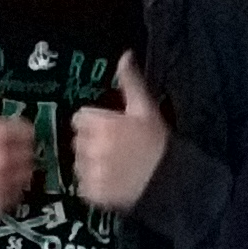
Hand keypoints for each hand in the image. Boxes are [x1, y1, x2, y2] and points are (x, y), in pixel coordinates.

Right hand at [0, 64, 33, 217]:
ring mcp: (1, 183)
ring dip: (19, 171)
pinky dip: (13, 190)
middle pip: (31, 153)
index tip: (7, 135)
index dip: (19, 132)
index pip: (28, 131)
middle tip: (4, 152)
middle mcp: (1, 159)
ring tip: (1, 168)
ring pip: (28, 174)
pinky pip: (19, 193)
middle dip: (20, 152)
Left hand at [71, 52, 168, 211]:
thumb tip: (125, 55)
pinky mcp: (93, 194)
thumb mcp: (146, 109)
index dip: (93, 124)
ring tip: (114, 168)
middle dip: (91, 144)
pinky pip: (83, 186)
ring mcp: (92, 172)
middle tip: (114, 150)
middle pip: (77, 141)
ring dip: (91, 165)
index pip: (80, 119)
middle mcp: (93, 148)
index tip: (109, 130)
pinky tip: (112, 182)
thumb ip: (130, 82)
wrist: (170, 182)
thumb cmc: (157, 143)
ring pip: (78, 164)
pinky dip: (94, 186)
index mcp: (103, 124)